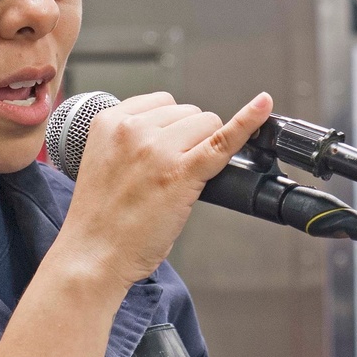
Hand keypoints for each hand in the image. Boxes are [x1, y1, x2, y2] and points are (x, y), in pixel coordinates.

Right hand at [55, 90, 273, 297]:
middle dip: (187, 140)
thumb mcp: (104, 162)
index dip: (170, 128)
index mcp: (109, 121)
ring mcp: (158, 149)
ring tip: (176, 183)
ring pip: (207, 124)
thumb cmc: (100, 218)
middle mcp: (133, 128)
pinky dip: (248, 122)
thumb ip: (131, 140)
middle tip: (166, 176)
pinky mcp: (181, 173)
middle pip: (188, 112)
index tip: (164, 150)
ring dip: (202, 150)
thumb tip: (175, 132)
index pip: (162, 102)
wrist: (93, 255)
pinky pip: (224, 139)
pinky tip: (263, 107)